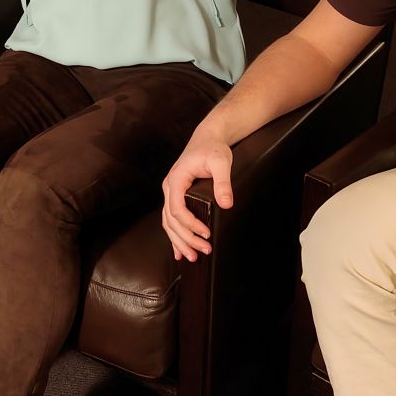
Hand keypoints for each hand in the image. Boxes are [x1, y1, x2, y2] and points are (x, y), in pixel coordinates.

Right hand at [161, 134, 233, 263]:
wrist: (208, 137)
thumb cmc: (213, 148)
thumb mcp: (221, 162)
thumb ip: (223, 182)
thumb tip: (226, 204)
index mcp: (176, 180)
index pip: (177, 208)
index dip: (190, 224)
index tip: (206, 234)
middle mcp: (169, 187)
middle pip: (171, 220)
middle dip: (186, 238)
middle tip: (204, 251)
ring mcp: (171, 192)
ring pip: (168, 223)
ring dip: (179, 241)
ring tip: (193, 257)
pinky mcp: (176, 196)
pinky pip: (171, 219)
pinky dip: (174, 236)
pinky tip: (179, 251)